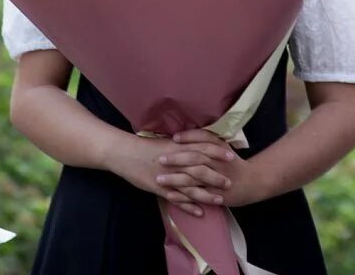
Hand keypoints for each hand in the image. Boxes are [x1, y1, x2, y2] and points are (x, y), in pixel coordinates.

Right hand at [110, 133, 232, 216]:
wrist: (123, 152)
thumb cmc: (142, 145)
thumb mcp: (163, 141)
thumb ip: (179, 144)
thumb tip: (193, 144)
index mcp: (177, 147)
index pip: (202, 148)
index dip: (218, 152)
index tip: (231, 155)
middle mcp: (175, 162)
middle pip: (201, 169)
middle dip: (216, 176)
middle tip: (230, 182)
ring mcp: (168, 176)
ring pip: (191, 187)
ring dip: (206, 194)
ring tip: (220, 200)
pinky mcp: (160, 188)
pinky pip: (177, 199)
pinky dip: (189, 206)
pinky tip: (200, 212)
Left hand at [162, 130, 263, 207]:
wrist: (252, 182)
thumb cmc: (233, 162)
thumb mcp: (223, 147)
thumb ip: (207, 140)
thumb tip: (183, 133)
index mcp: (220, 148)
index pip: (204, 138)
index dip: (189, 137)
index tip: (173, 138)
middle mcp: (218, 162)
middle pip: (196, 158)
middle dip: (177, 159)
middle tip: (160, 159)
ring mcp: (217, 180)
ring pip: (194, 178)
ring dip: (175, 179)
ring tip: (159, 179)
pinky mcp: (216, 195)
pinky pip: (197, 195)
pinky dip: (183, 196)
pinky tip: (169, 195)